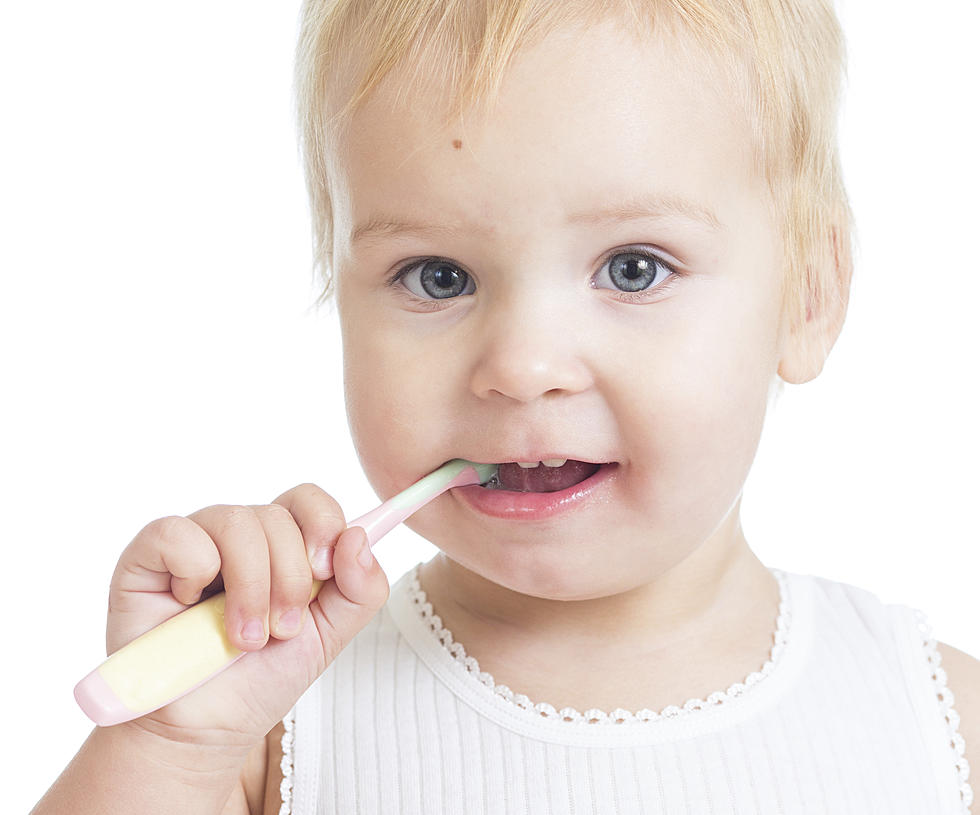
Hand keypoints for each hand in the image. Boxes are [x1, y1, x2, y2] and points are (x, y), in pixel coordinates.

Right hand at [105, 483, 388, 750]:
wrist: (204, 730)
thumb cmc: (261, 679)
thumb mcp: (330, 636)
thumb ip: (361, 589)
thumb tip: (358, 537)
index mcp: (281, 544)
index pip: (308, 500)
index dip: (324, 524)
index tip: (322, 572)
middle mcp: (238, 535)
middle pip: (276, 515)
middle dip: (288, 580)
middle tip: (280, 631)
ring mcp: (193, 541)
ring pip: (235, 521)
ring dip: (250, 587)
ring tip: (243, 638)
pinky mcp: (147, 557)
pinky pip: (177, 532)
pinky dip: (194, 570)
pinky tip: (189, 606)